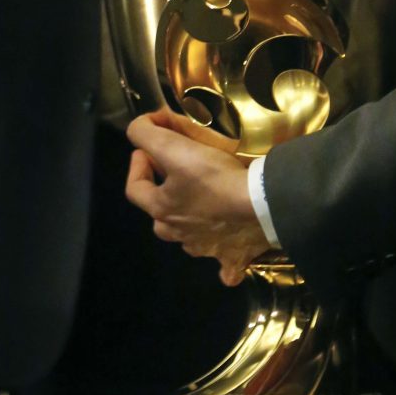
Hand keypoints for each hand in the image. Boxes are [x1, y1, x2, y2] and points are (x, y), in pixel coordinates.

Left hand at [125, 109, 272, 285]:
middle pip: (162, 216)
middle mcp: (178, 234)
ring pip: (190, 238)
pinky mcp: (232, 257)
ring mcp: (206, 248)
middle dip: (164, 194)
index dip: (137, 164)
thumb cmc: (214, 178)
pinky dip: (225, 260)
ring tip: (203, 202)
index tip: (146, 149)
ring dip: (191, 223)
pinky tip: (230, 251)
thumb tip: (139, 128)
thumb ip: (146, 134)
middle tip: (178, 173)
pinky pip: (225, 265)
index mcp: (162, 210)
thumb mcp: (173, 147)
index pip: (135, 188)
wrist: (261, 204)